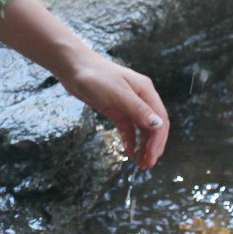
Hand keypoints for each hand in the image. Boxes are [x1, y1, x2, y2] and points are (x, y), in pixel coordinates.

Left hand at [60, 52, 169, 168]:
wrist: (73, 68)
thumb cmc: (95, 76)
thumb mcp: (117, 93)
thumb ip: (138, 109)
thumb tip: (158, 124)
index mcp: (146, 91)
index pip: (160, 119)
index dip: (158, 140)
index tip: (152, 156)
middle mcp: (140, 98)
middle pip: (153, 126)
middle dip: (152, 146)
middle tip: (147, 165)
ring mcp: (128, 105)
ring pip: (142, 129)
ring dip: (143, 146)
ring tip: (141, 164)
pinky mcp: (116, 110)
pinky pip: (128, 128)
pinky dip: (130, 141)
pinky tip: (129, 153)